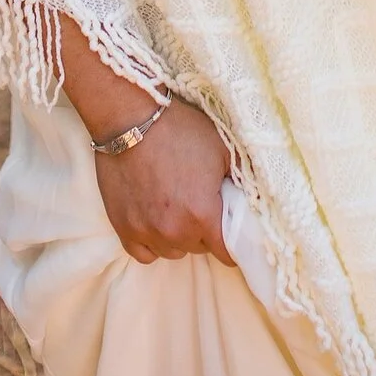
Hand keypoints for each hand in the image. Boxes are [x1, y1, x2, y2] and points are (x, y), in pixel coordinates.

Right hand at [93, 100, 236, 266]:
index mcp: (203, 214)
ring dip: (180, 238)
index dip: (235, 245)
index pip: (226, 251)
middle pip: (200, 249)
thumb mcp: (224, 150)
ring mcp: (145, 232)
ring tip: (181, 211)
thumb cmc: (182, 132)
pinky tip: (159, 225)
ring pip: (173, 251)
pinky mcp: (122, 228)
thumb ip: (241, 180)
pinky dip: (154, 243)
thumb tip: (253, 198)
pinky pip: (144, 253)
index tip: (236, 236)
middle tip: (206, 207)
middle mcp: (174, 231)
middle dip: (207, 232)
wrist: (132, 122)